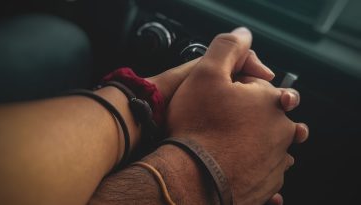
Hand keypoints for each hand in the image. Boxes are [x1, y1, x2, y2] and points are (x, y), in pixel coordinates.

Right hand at [166, 27, 308, 203]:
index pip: (261, 87)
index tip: (224, 98)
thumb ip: (227, 48)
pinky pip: (265, 170)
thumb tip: (243, 36)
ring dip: (256, 141)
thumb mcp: (206, 73)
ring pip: (270, 144)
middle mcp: (282, 131)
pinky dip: (254, 166)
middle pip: (268, 116)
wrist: (193, 177)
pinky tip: (238, 164)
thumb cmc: (197, 125)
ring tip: (231, 143)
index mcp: (272, 101)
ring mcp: (277, 161)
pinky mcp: (268, 185)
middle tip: (226, 122)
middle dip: (251, 115)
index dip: (239, 89)